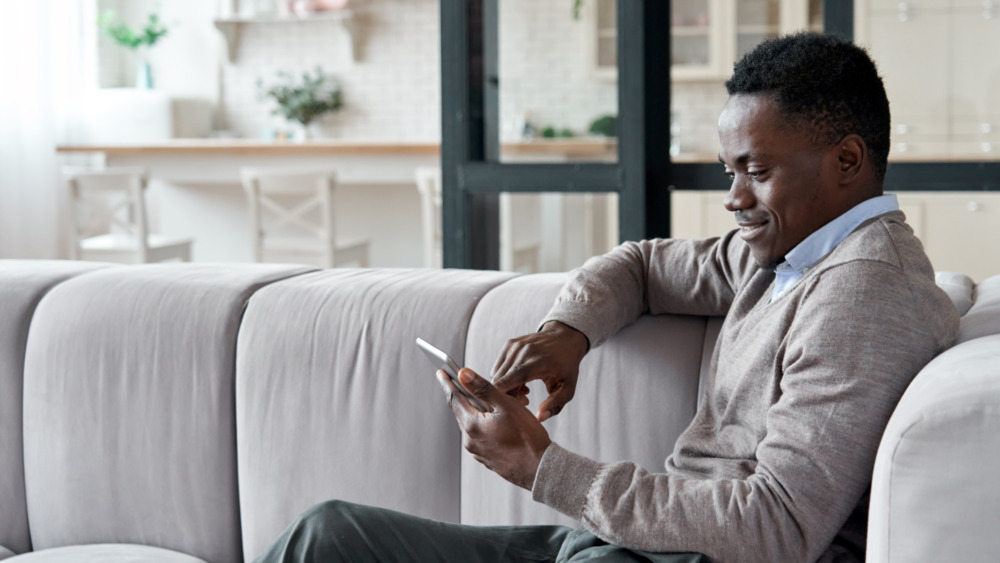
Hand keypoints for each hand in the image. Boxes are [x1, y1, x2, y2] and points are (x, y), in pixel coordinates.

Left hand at [437, 367, 551, 489]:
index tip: (441, 372)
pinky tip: (498, 422)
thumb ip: (483, 388)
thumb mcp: (506, 405)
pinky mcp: (488, 458)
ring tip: (490, 402)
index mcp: (472, 425)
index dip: (447, 383)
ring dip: (477, 411)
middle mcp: (471, 440)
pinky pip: (481, 436)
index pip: (454, 398)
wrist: (539, 468)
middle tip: (463, 382)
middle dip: (464, 396)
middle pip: (462, 411)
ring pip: (472, 424)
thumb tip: (463, 374)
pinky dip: (485, 425)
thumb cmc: (527, 437)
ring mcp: (478, 451)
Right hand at [491, 321, 588, 421]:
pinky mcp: (509, 344)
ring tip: (524, 389)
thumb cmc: (567, 367)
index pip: (507, 383)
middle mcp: (522, 352)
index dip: (506, 399)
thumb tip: (538, 419)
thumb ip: (555, 405)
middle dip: (507, 395)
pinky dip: (505, 377)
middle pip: (499, 381)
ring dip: (505, 387)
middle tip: (525, 399)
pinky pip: (498, 367)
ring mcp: (514, 346)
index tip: (520, 405)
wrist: (565, 338)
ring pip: (496, 375)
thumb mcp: (568, 388)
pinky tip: (520, 380)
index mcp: (536, 363)